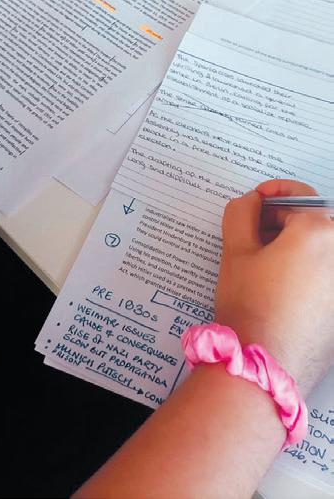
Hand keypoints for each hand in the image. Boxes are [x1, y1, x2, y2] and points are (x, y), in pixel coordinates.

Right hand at [216, 179, 333, 395]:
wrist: (264, 366)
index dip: (272, 193)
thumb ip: (240, 212)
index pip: (299, 196)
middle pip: (313, 222)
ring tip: (262, 267)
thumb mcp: (235, 250)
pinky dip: (305, 273)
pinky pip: (324, 277)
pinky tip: (278, 290)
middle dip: (282, 223)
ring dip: (294, 248)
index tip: (256, 200)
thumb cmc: (251, 308)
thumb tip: (250, 202)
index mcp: (319, 232)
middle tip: (252, 236)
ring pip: (319, 251)